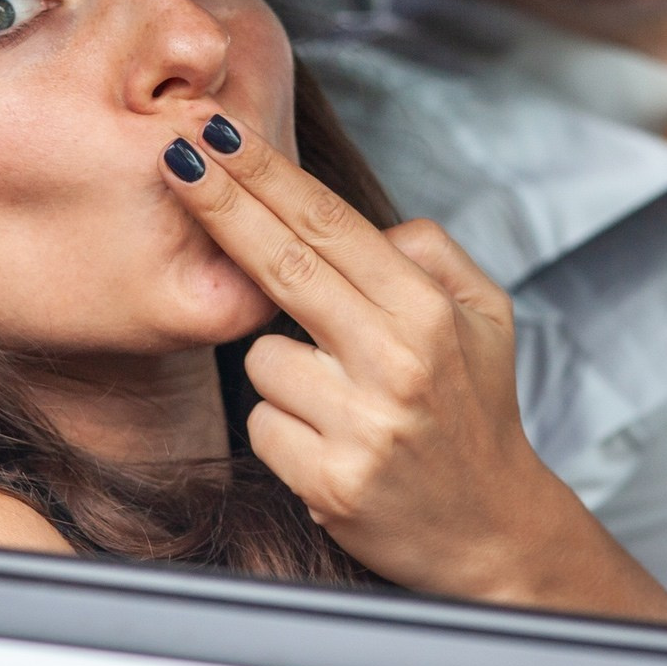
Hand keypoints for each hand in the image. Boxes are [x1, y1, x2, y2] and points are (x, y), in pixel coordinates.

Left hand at [159, 112, 666, 625]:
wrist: (492, 532)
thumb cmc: (476, 411)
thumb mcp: (484, 315)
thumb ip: (428, 252)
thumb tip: (358, 224)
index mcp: (428, 311)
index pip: (328, 225)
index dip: (265, 174)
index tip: (216, 133)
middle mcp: (396, 362)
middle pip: (282, 265)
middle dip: (221, 203)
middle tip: (174, 155)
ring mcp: (362, 424)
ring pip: (262, 358)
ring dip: (285, 373)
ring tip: (342, 403)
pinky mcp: (330, 481)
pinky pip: (262, 424)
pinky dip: (286, 430)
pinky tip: (331, 444)